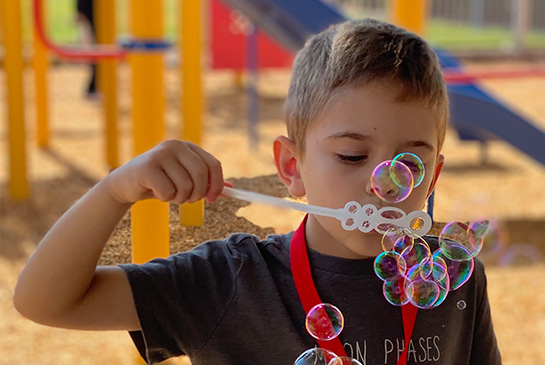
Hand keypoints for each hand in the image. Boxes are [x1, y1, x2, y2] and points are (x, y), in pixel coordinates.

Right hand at [105, 140, 223, 204]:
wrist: (126, 183)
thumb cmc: (160, 182)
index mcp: (188, 147)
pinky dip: (165, 198)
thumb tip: (231, 190)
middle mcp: (176, 146)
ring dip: (179, 198)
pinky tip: (156, 192)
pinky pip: (168, 192)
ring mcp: (161, 154)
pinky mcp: (148, 167)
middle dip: (198, 194)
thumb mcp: (185, 180)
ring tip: (169, 194)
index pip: (213, 164)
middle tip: (188, 199)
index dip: (217, 184)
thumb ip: (207, 183)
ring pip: (185, 186)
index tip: (212, 199)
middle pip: (201, 174)